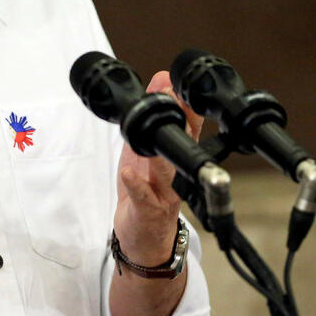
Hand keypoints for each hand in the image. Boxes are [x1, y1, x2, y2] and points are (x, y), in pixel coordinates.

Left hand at [113, 71, 203, 265]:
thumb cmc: (147, 188)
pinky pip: (143, 198)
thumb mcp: (147, 148)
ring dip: (159, 153)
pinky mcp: (147, 211)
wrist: (144, 236)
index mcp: (175, 156)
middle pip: (180, 146)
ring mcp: (163, 194)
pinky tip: (128, 173)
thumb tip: (162, 79)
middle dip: (177, 122)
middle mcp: (175, 174)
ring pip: (165, 173)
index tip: (177, 82)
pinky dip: (136, 185)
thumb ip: (152, 115)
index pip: (187, 127)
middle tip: (171, 99)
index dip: (184, 104)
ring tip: (150, 136)